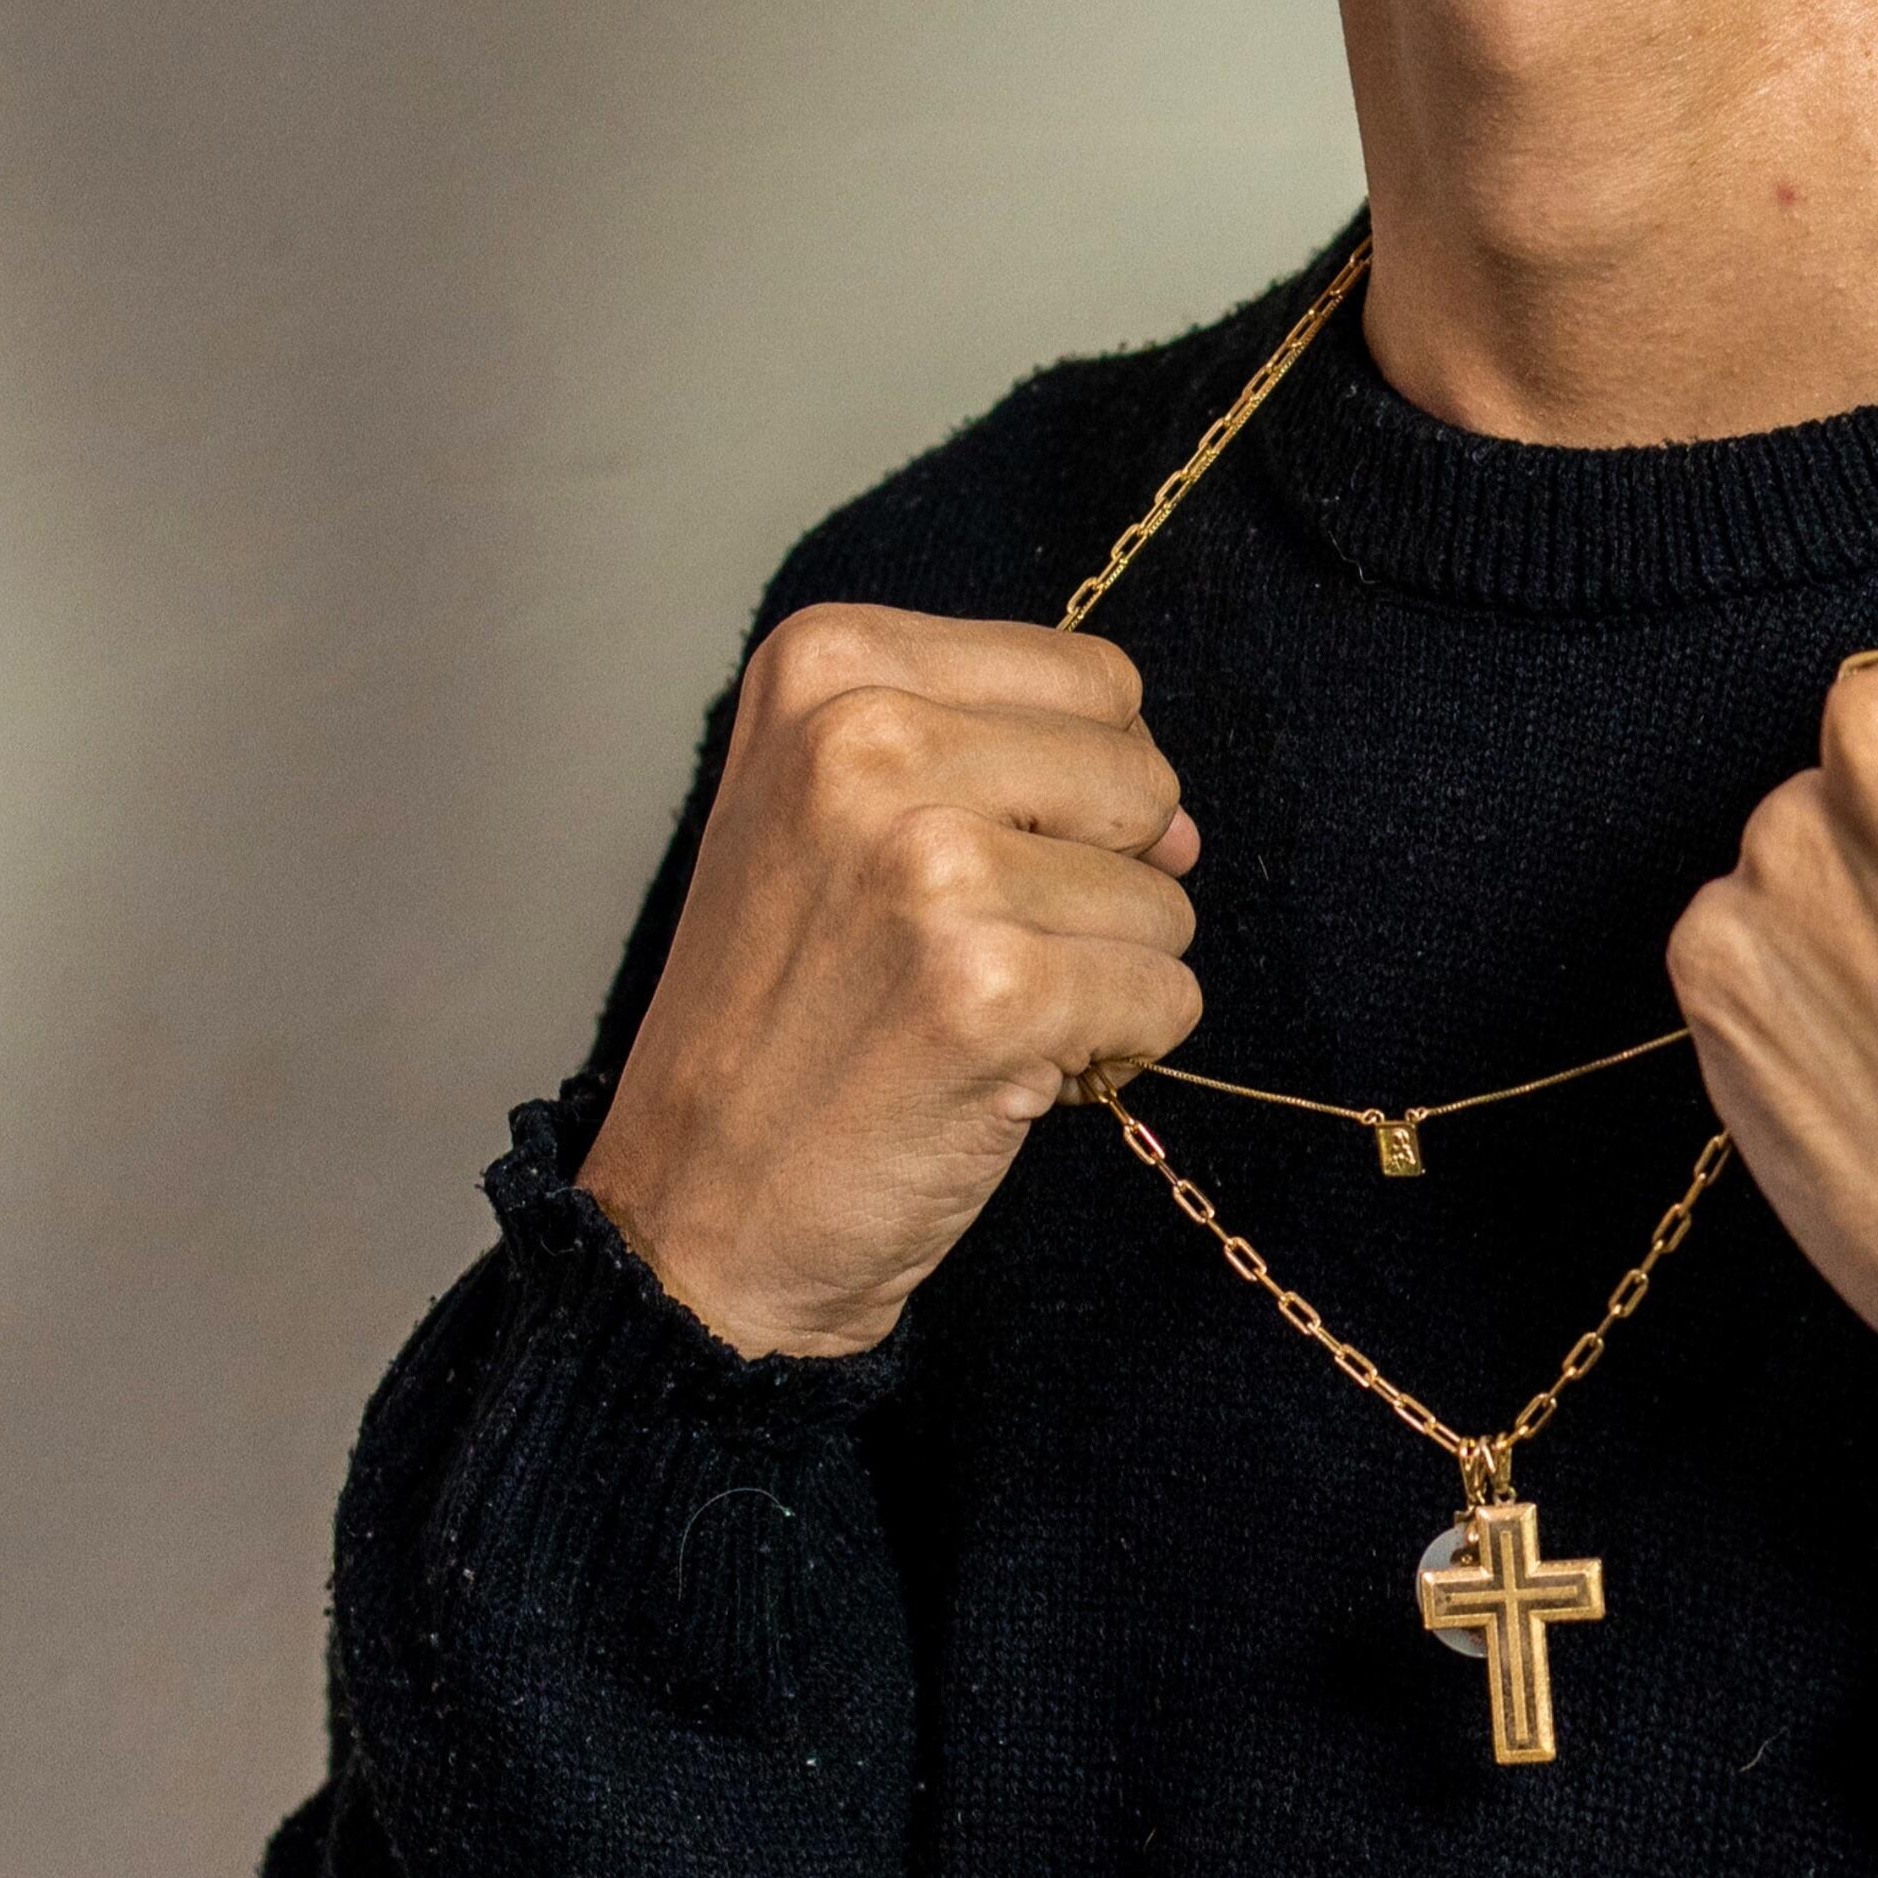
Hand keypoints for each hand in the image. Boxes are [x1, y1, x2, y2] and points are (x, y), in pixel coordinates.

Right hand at [580, 604, 1203, 1357]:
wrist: (696, 1210)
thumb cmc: (788, 1010)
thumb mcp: (836, 814)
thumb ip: (1010, 764)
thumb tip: (1181, 823)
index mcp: (829, 667)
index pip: (1093, 679)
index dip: (1077, 787)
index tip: (971, 860)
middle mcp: (866, 741)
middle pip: (1139, 775)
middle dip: (1100, 877)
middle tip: (970, 950)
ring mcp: (926, 865)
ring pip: (1163, 894)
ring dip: (1102, 972)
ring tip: (971, 1015)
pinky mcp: (987, 989)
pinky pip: (1168, 994)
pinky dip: (1118, 1048)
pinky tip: (1006, 1074)